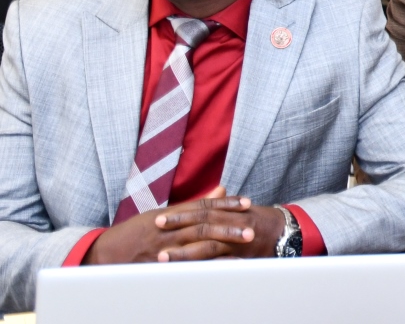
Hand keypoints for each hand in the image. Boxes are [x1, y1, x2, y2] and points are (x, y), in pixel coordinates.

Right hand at [85, 186, 283, 263]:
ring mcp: (162, 248)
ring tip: (243, 246)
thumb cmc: (134, 234)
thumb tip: (221, 189)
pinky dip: (206, 266)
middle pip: (202, 224)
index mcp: (168, 214)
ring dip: (222, 245)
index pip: (201, 206)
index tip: (246, 203)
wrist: (101, 255)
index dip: (225, 204)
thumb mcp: (161, 214)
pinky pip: (186, 266)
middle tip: (251, 228)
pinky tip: (223, 268)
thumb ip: (192, 204)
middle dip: (229, 226)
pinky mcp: (158, 266)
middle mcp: (166, 229)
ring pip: (196, 244)